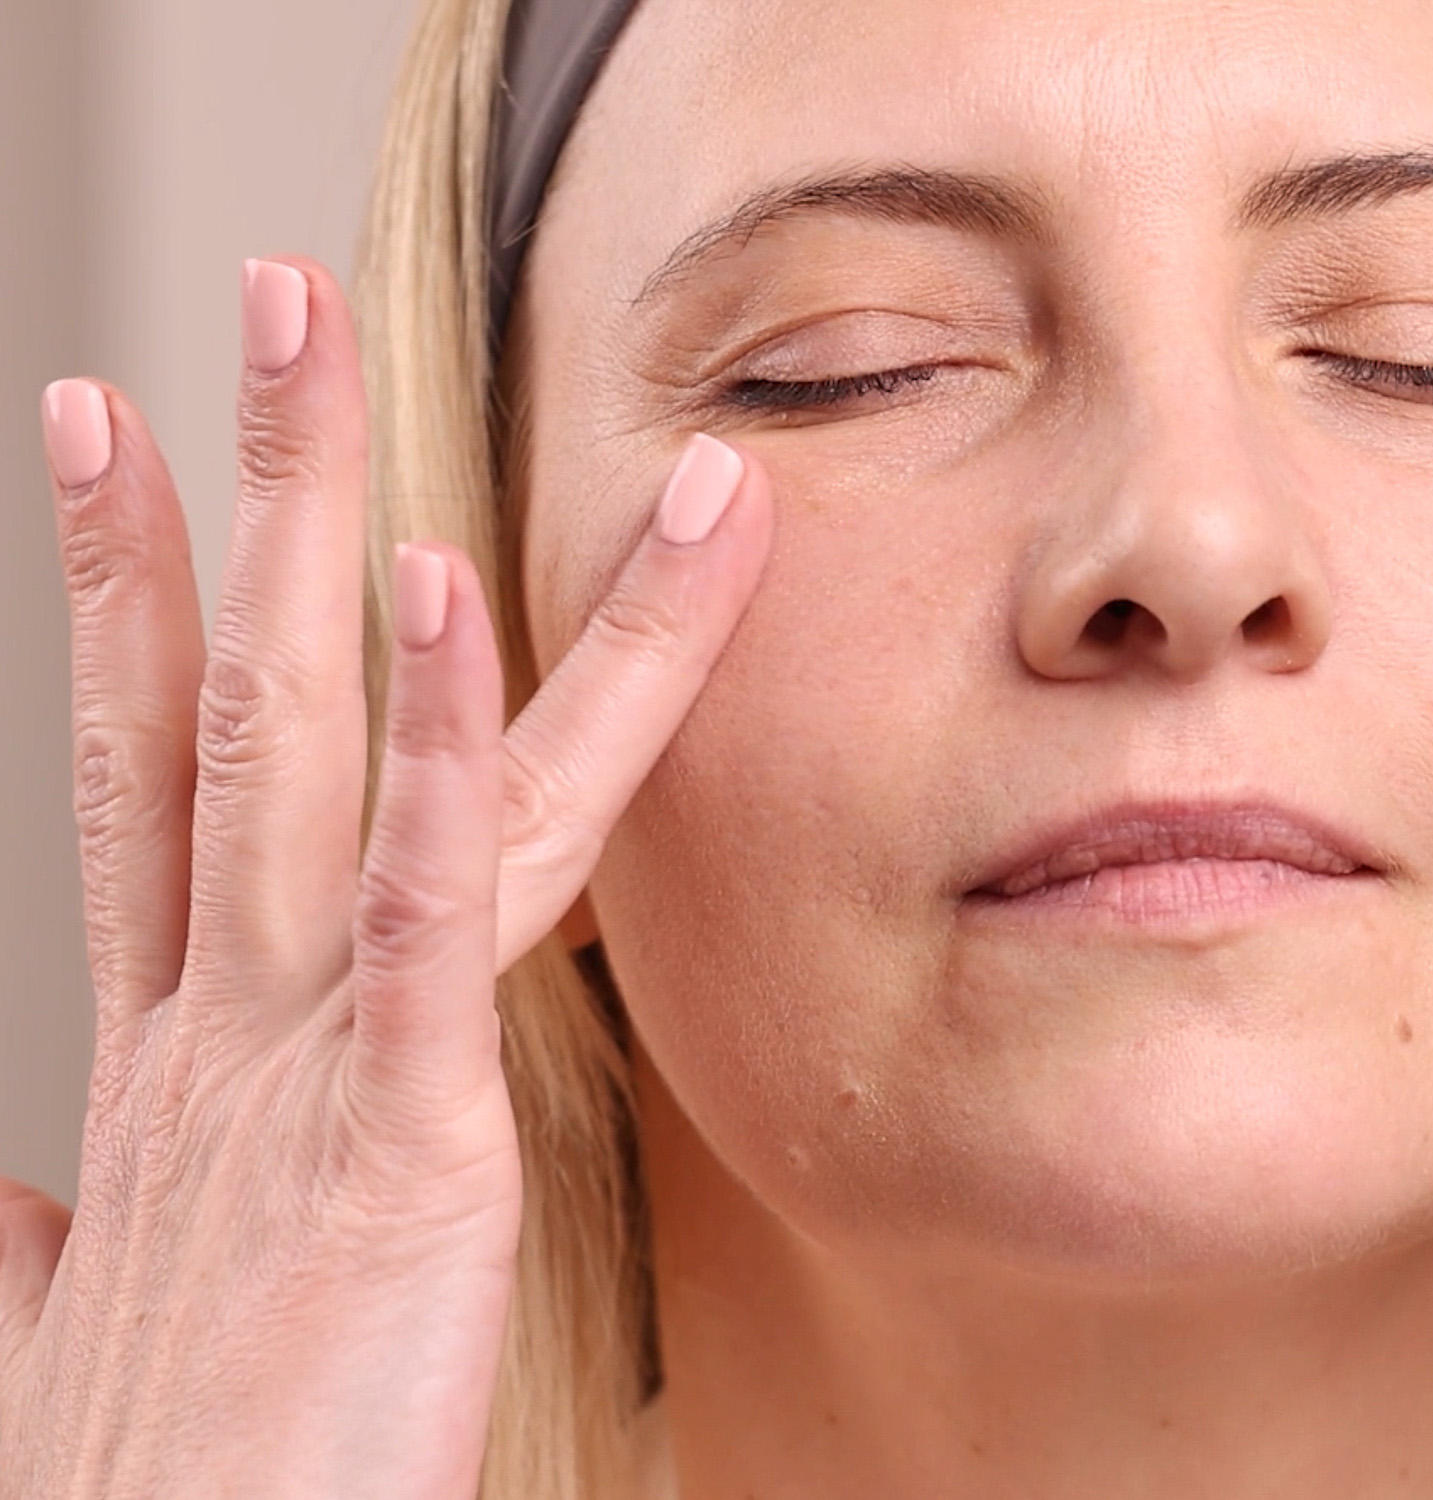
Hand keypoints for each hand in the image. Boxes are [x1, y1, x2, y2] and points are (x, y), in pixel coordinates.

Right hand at [0, 256, 770, 1498]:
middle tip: (264, 303)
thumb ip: (53, 1228)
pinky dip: (439, 749)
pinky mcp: (394, 1139)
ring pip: (338, 751)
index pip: (149, 767)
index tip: (104, 434)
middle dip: (250, 492)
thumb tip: (11, 1185)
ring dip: (332, 534)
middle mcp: (230, 1016)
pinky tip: (442, 594)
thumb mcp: (88, 1324)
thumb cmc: (173, 1485)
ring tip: (322, 346)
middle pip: (239, 698)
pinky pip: (426, 908)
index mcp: (184, 1048)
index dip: (127, 594)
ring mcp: (302, 1062)